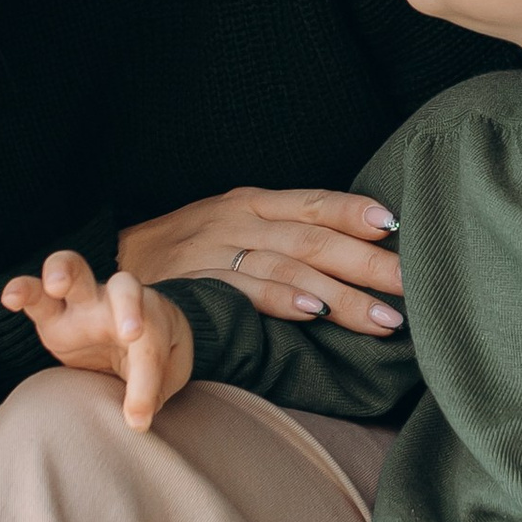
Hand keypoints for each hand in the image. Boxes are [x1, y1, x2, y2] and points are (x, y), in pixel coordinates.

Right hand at [0, 253, 195, 431]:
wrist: (134, 337)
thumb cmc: (155, 354)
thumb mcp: (165, 373)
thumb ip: (152, 390)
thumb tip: (136, 420)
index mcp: (154, 317)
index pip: (151, 348)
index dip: (145, 384)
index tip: (139, 417)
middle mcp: (118, 303)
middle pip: (125, 286)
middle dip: (128, 306)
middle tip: (130, 334)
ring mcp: (83, 303)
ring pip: (75, 270)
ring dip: (65, 272)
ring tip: (54, 285)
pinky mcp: (52, 315)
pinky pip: (35, 296)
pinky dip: (22, 291)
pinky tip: (9, 298)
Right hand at [118, 186, 405, 336]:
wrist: (110, 265)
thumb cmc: (183, 251)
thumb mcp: (230, 227)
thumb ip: (281, 236)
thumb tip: (350, 255)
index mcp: (252, 203)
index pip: (314, 203)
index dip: (355, 212)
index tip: (397, 225)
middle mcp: (238, 222)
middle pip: (313, 239)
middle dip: (368, 263)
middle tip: (412, 285)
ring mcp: (216, 252)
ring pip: (290, 269)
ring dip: (342, 295)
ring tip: (383, 318)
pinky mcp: (196, 284)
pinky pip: (245, 291)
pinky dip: (282, 300)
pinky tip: (315, 312)